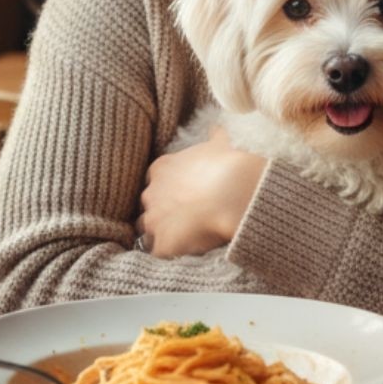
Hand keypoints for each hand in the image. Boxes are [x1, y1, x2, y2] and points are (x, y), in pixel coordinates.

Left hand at [136, 126, 266, 257]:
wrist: (234, 191)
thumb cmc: (228, 165)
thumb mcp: (220, 144)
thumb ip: (214, 137)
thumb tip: (217, 129)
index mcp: (162, 168)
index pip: (155, 182)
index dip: (169, 191)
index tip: (184, 196)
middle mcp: (151, 193)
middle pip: (149, 206)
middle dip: (163, 212)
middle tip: (186, 218)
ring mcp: (154, 220)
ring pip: (148, 231)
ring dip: (162, 234)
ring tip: (183, 240)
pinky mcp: (162, 244)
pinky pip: (159, 253)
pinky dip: (169, 254)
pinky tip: (184, 254)